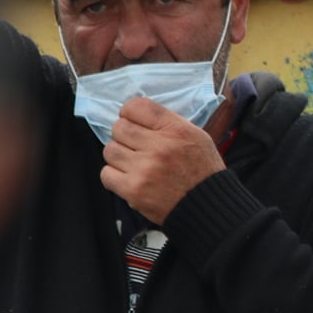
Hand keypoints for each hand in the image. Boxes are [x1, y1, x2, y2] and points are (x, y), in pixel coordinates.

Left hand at [100, 97, 227, 222]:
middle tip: (135, 145)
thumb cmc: (202, 170)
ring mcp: (144, 169)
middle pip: (119, 128)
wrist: (206, 206)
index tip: (133, 122)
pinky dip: (114, 176)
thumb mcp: (197, 136)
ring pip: (110, 150)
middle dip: (124, 135)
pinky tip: (129, 177)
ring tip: (133, 163)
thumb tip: (136, 116)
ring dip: (119, 156)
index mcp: (176, 129)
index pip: (135, 106)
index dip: (129, 113)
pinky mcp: (134, 190)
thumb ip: (168, 123)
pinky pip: (106, 174)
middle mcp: (159, 147)